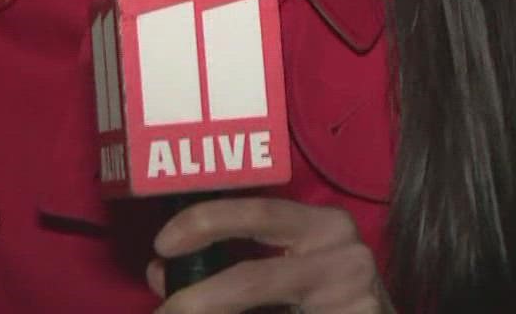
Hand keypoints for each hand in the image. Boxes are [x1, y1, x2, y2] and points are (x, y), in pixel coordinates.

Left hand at [148, 198, 391, 313]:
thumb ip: (226, 268)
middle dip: (199, 299)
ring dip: (213, 311)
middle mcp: (342, 252)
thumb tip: (161, 271)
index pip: (257, 212)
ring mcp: (354, 294)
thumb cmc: (329, 298)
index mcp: (323, 225)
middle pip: (254, 277)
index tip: (162, 245)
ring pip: (260, 300)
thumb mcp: (283, 274)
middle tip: (166, 312)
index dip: (204, 223)